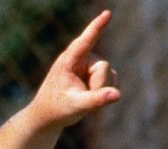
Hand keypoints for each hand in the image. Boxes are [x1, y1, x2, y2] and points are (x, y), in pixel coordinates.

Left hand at [30, 10, 121, 129]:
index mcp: (69, 60)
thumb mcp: (76, 105)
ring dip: (100, 92)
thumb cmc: (57, 108)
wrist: (49, 116)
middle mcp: (82, 58)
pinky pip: (113, 83)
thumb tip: (117, 95)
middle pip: (104, 68)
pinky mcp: (98, 74)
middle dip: (97, 87)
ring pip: (110, 76)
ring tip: (82, 100)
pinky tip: (90, 100)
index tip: (107, 13)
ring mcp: (91, 65)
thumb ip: (96, 99)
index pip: (86, 40)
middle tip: (79, 99)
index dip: (98, 26)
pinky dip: (105, 95)